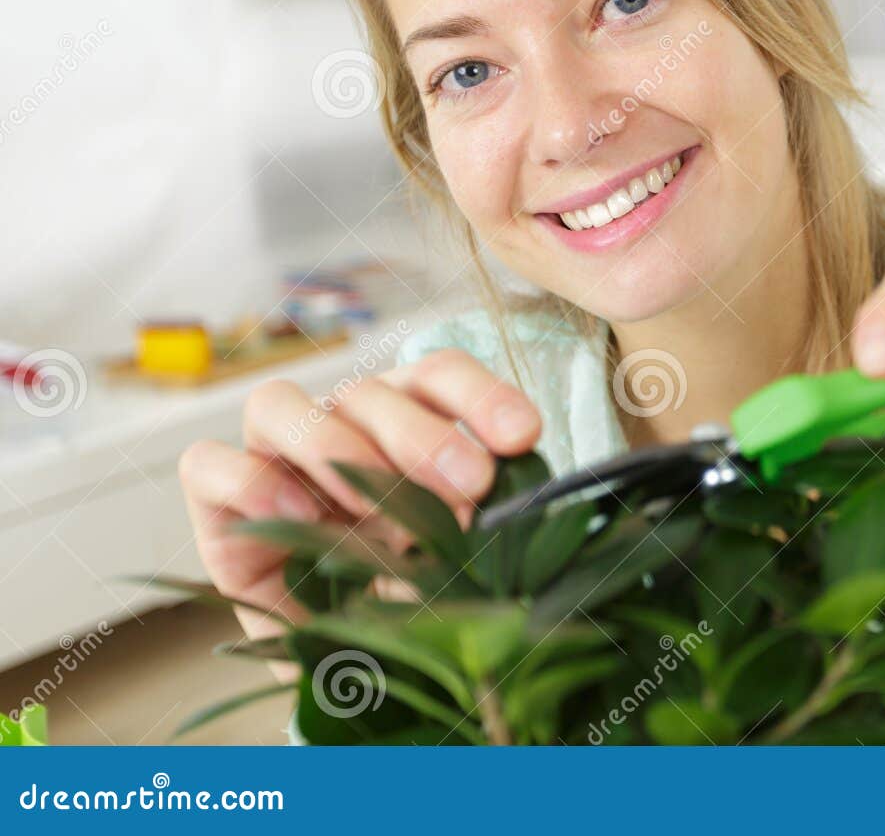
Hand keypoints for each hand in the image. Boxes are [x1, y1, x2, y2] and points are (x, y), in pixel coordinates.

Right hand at [178, 349, 541, 641]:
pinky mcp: (215, 502)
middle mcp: (338, 423)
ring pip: (278, 404)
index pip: (436, 374)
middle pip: (368, 390)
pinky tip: (301, 514)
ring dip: (334, 446)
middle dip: (424, 434)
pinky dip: (252, 481)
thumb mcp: (455, 555)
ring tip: (382, 508)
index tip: (524, 437)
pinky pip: (209, 463)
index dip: (481, 396)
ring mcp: (272, 456)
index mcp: (405, 419)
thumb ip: (474, 517)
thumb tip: (505, 501)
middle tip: (471, 484)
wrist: (343, 660)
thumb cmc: (410, 591)